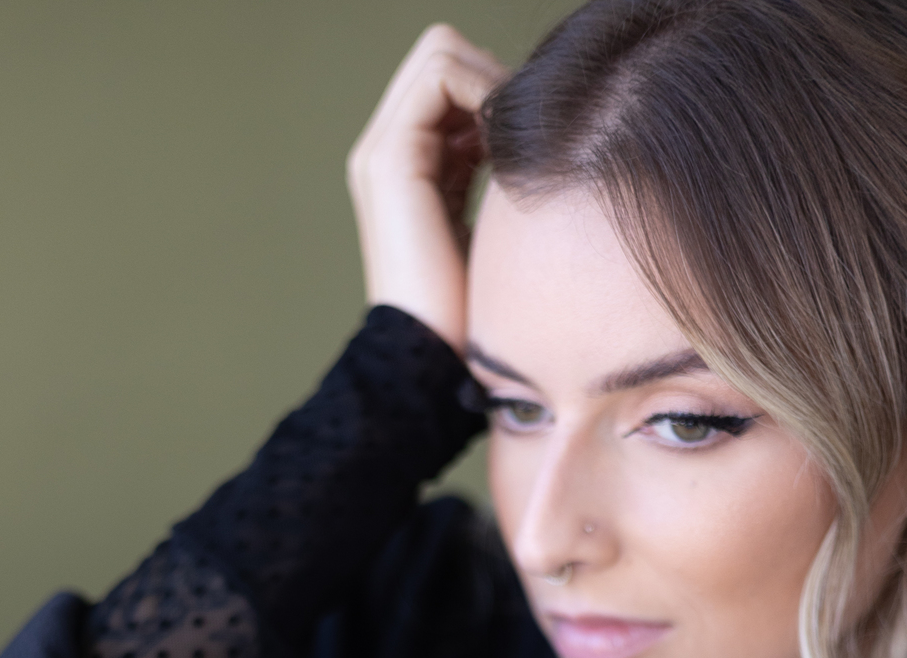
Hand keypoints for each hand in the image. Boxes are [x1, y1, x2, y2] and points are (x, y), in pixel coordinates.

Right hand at [346, 24, 508, 353]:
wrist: (436, 356)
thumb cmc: (474, 307)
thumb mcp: (488, 222)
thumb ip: (491, 168)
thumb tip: (526, 126)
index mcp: (404, 165)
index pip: (449, 76)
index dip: (493, 86)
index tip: (526, 136)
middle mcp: (385, 150)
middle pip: (443, 52)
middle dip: (491, 74)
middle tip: (526, 127)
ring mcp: (381, 151)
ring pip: (441, 52)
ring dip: (491, 79)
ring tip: (516, 135)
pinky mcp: (390, 159)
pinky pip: (439, 76)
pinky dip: (483, 89)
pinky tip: (508, 138)